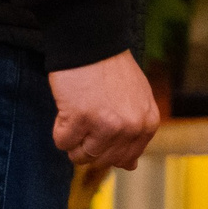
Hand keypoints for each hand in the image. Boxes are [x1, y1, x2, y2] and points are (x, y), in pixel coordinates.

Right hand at [48, 51, 160, 169]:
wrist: (92, 42)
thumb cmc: (112, 69)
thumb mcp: (137, 100)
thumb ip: (136, 132)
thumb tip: (129, 166)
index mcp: (147, 124)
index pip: (125, 159)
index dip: (107, 147)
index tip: (101, 129)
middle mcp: (130, 127)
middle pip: (102, 161)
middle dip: (89, 146)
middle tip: (87, 119)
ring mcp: (105, 124)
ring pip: (80, 155)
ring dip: (74, 139)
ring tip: (78, 112)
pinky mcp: (79, 118)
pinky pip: (63, 142)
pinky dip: (60, 129)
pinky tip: (68, 108)